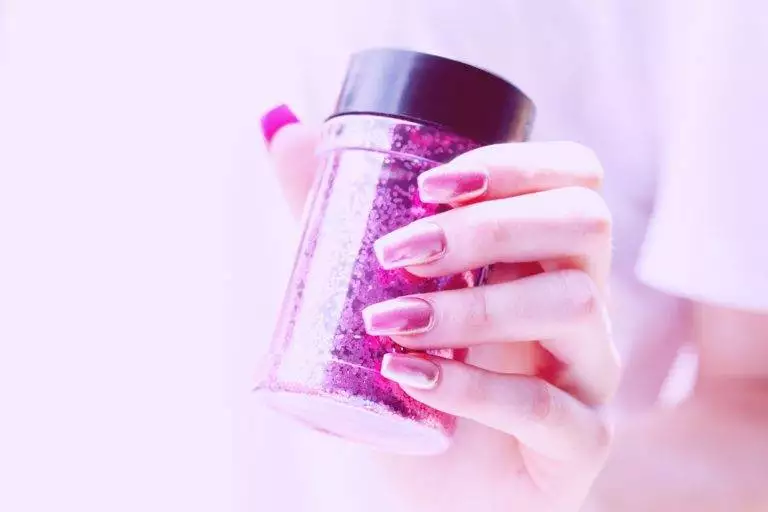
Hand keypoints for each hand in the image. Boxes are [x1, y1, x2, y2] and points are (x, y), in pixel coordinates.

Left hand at [263, 106, 618, 511]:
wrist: (427, 488)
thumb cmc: (409, 381)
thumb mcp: (373, 289)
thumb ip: (336, 216)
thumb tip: (280, 132)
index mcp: (540, 260)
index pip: (573, 180)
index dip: (516, 165)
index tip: (431, 186)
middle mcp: (580, 307)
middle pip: (583, 226)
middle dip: (488, 226)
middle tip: (401, 253)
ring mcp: (588, 375)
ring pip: (574, 305)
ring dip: (472, 307)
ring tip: (392, 324)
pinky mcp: (578, 445)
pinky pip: (548, 408)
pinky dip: (473, 389)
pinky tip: (411, 379)